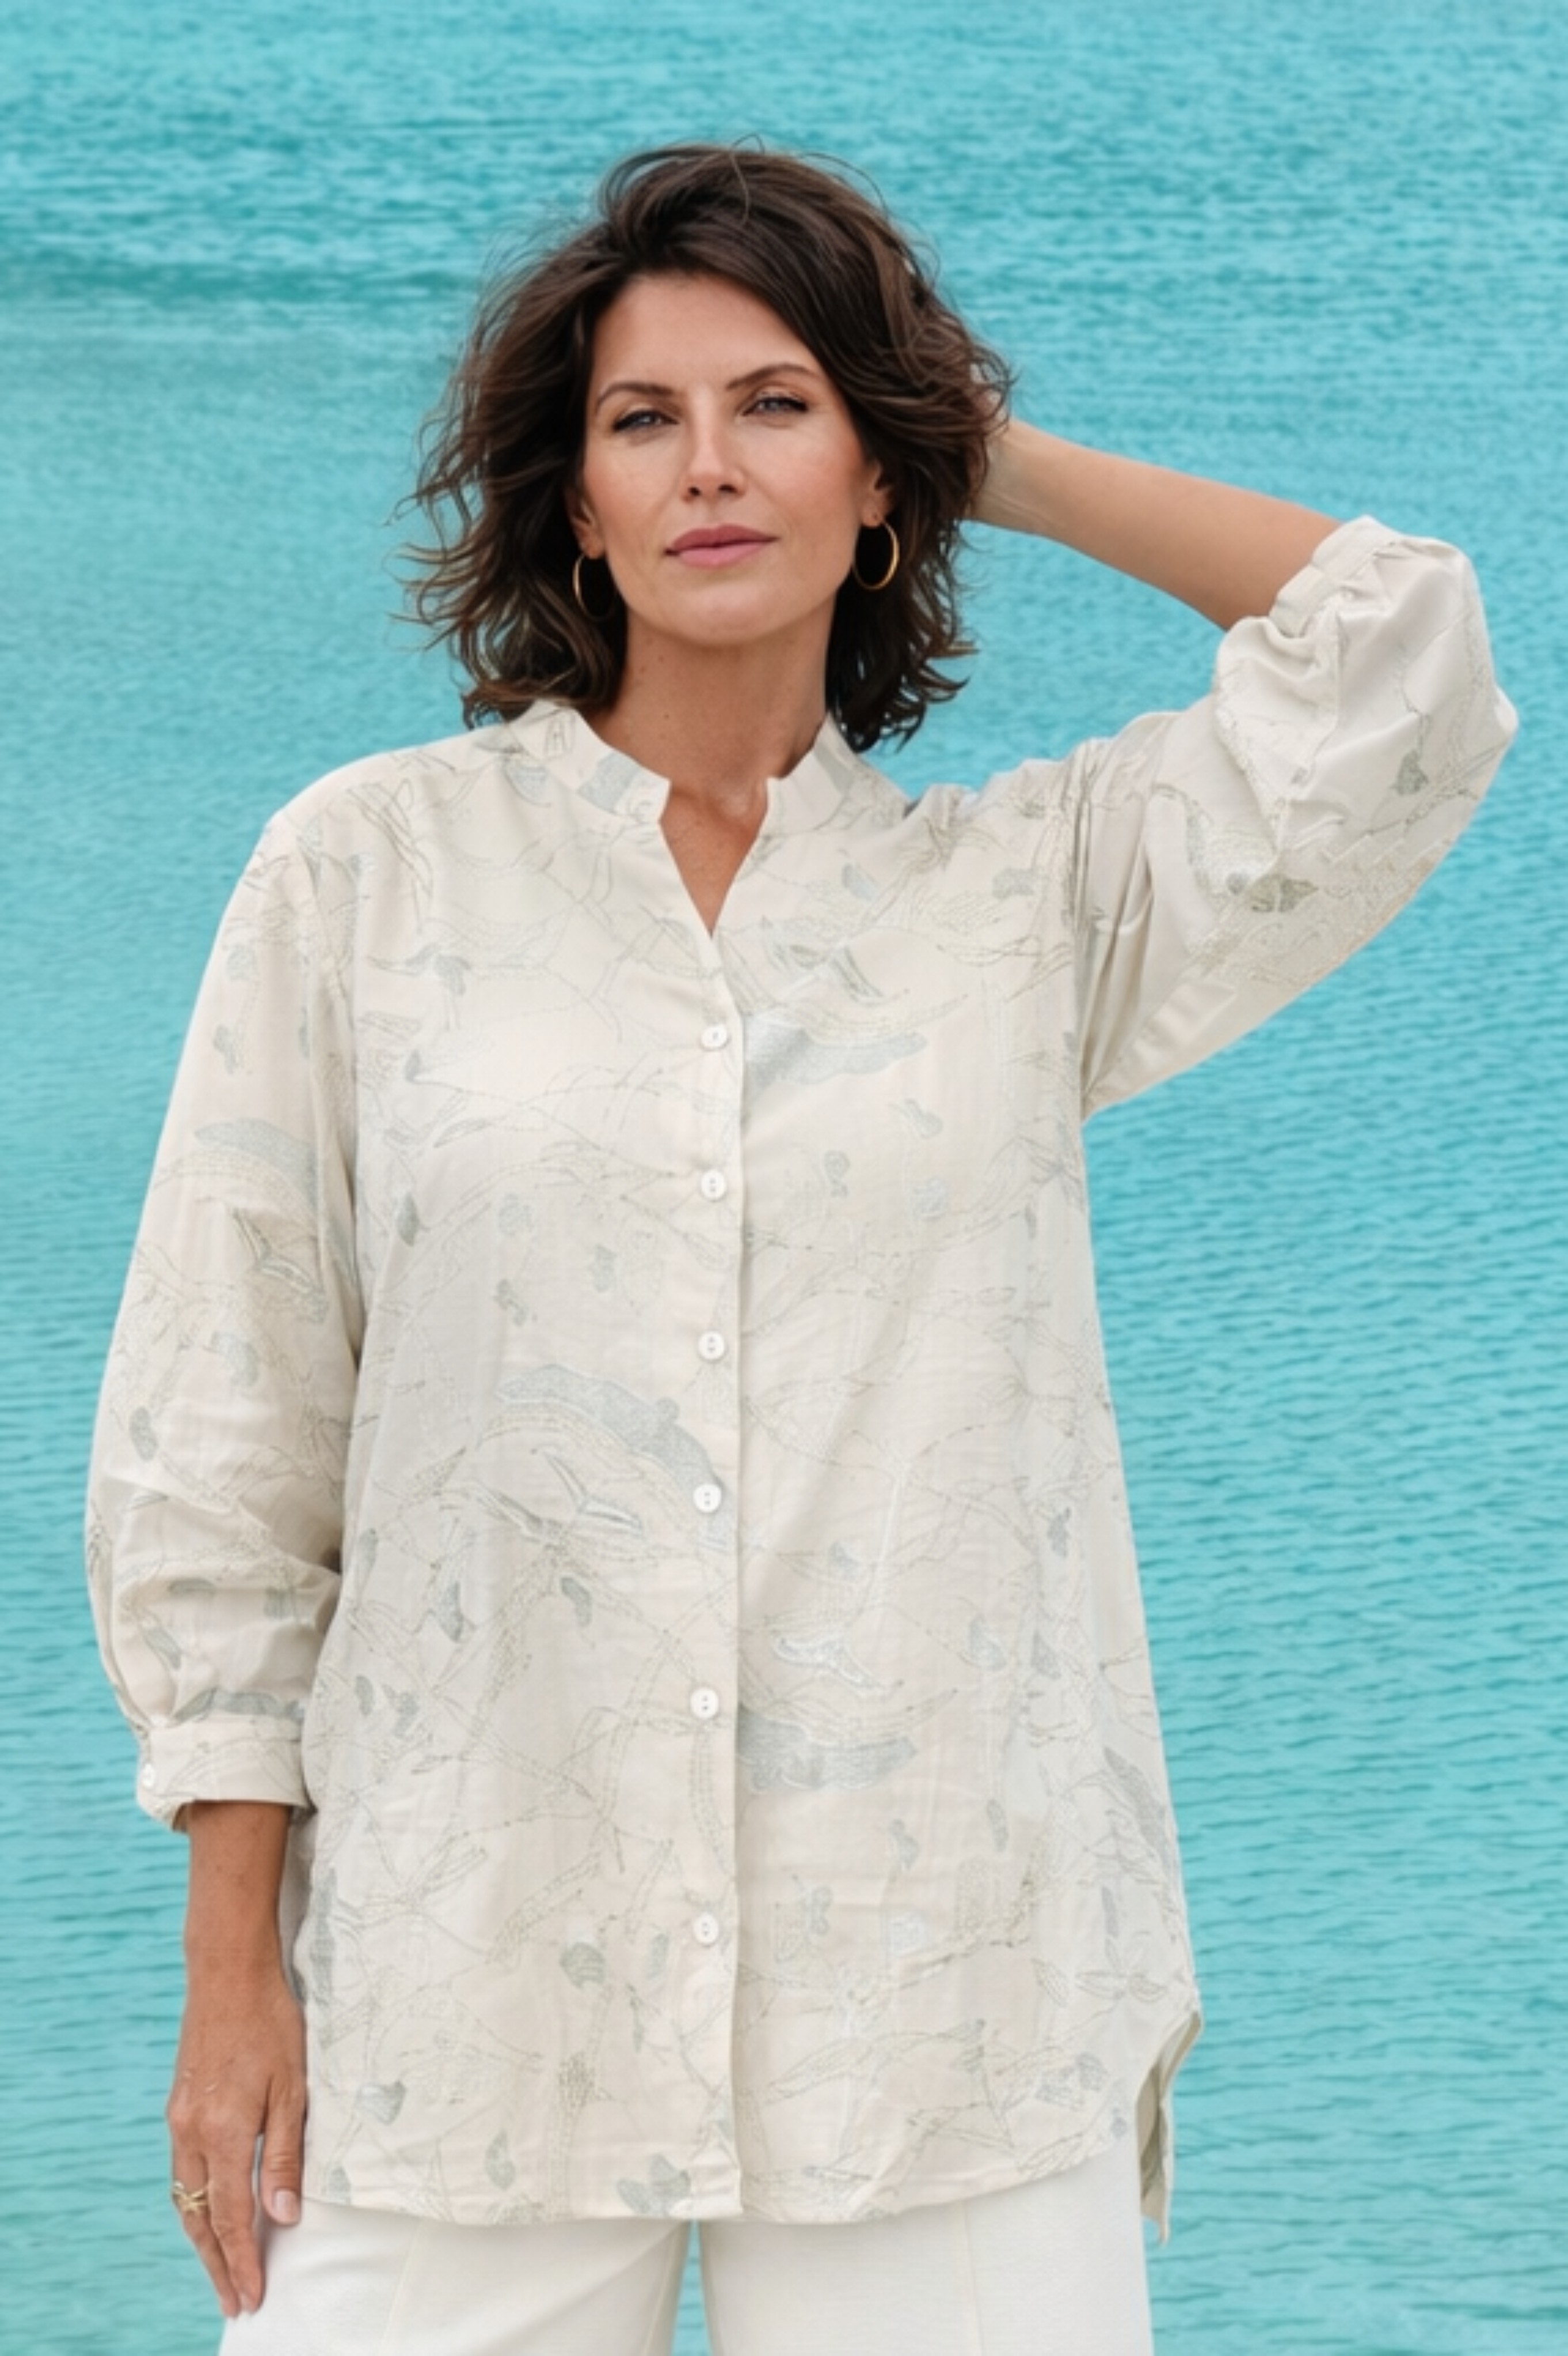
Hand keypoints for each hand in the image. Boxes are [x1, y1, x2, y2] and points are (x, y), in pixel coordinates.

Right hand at [167, 1955, 306, 2318]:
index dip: (242, 2260)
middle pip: (199, 2218)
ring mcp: (179, 2120)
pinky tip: (209, 2211)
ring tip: (222, 2268)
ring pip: (185, 2198)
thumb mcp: (292, 2088)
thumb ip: (285, 2156)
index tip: (251, 2295)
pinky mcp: (178, 2106)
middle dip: (217, 2263)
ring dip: (202, 2238)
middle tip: (234, 2300)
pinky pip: (182, 2171)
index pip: (230, 2217)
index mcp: (223, 2132)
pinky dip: (195, 2202)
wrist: (227, 1972)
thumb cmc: (270, 2022)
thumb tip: (284, 2216)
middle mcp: (191, 2133)